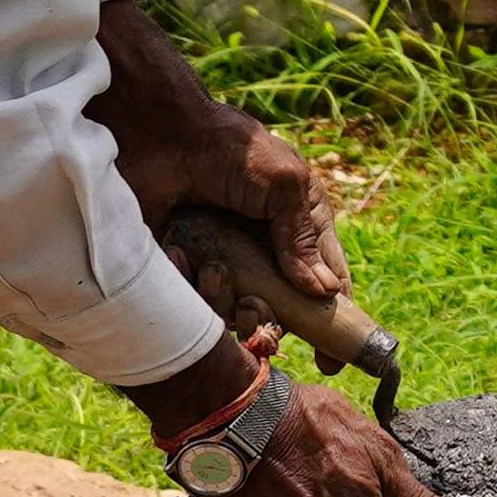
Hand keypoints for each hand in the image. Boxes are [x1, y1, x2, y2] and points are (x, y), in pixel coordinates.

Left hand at [92, 0, 347, 304]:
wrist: (162, 136)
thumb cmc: (232, 150)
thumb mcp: (284, 185)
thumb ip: (302, 240)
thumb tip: (325, 293)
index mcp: (298, 230)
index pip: (326, 286)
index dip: (334, 323)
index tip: (334, 360)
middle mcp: (264, 255)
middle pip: (283, 316)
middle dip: (275, 327)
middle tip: (263, 325)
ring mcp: (224, 266)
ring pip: (240, 318)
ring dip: (234, 307)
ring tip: (217, 272)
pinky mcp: (185, 274)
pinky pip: (197, 307)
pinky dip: (195, 290)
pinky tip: (187, 256)